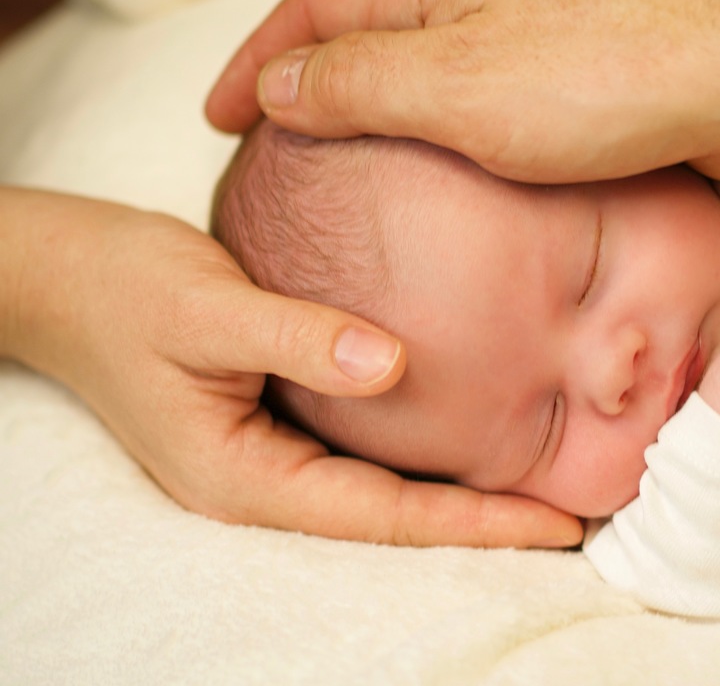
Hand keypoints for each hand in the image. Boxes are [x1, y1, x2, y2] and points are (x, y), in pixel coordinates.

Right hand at [4, 188, 581, 547]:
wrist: (63, 273)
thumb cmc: (122, 288)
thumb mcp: (205, 308)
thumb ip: (295, 337)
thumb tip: (391, 363)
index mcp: (244, 477)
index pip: (384, 517)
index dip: (476, 523)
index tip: (558, 522)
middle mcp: (265, 480)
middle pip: (395, 516)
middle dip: (484, 519)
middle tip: (578, 510)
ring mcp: (272, 453)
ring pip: (384, 487)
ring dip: (461, 488)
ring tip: (547, 475)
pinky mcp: (280, 417)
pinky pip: (364, 446)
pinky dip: (424, 444)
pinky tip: (475, 423)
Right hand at [205, 0, 719, 183]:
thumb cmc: (611, 75)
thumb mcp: (458, 86)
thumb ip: (362, 82)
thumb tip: (280, 85)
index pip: (315, 8)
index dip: (257, 58)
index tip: (216, 114)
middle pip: (370, 26)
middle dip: (313, 77)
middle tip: (276, 137)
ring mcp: (541, 29)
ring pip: (435, 61)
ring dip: (382, 101)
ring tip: (352, 158)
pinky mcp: (591, 72)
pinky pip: (494, 93)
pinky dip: (452, 127)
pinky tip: (461, 169)